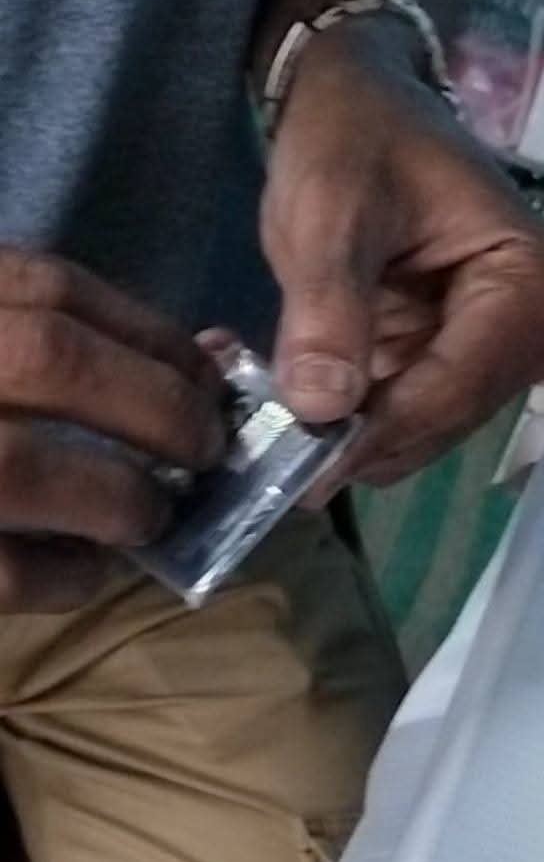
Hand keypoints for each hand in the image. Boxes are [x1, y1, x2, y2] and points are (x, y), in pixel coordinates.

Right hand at [0, 251, 224, 609]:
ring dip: (116, 495)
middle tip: (204, 447)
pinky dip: (65, 573)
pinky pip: (2, 570)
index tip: (205, 373)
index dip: (148, 334)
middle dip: (152, 404)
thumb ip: (35, 335)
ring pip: (20, 466)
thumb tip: (194, 364)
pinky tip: (88, 570)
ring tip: (150, 515)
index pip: (46, 287)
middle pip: (46, 358)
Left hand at [261, 24, 543, 493]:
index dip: (383, 431)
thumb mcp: (331, 209)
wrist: (351, 102)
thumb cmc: (353, 136)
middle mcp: (534, 325)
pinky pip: (404, 409)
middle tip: (274, 456)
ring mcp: (496, 348)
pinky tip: (290, 410)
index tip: (306, 466)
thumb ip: (329, 308)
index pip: (460, 385)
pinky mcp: (454, 359)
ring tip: (271, 429)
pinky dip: (349, 417)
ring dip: (352, 435)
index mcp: (532, 278)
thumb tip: (321, 409)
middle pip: (448, 415)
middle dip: (365, 439)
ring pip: (423, 425)